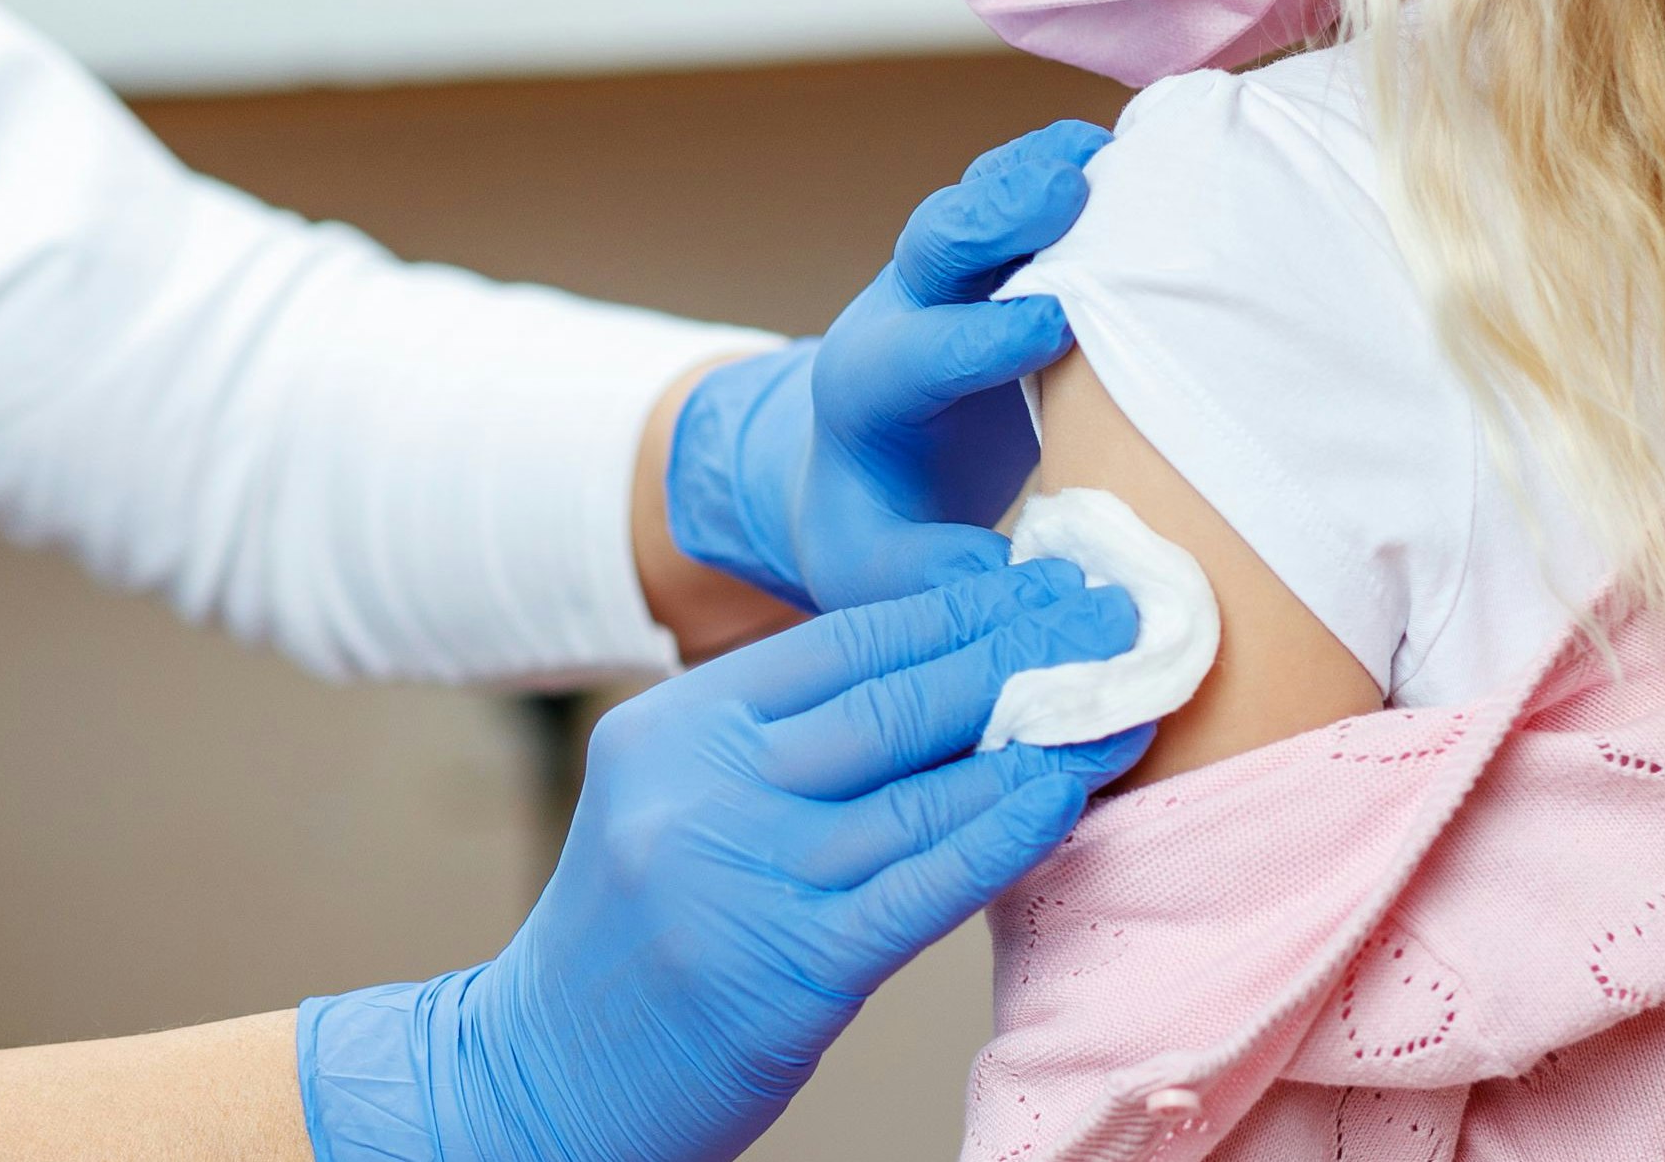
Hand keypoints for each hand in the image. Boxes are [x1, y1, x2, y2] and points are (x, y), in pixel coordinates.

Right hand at [300, 563, 1149, 1161]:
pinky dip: (1002, 834)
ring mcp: (740, 879)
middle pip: (888, 702)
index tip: (1046, 588)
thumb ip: (778, 740)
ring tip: (1119, 700)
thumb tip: (948, 673)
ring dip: (1037, 741)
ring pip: (918, 790)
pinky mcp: (787, 970)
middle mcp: (700, 790)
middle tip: (1111, 622)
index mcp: (673, 729)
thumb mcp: (675, 800)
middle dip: (1014, 656)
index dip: (957, 610)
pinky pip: (920, 886)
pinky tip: (1064, 795)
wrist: (546, 1075)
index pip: (840, 644)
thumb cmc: (639, 935)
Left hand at [667, 121, 1111, 611]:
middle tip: (1064, 187)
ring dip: (1036, 174)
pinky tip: (1132, 145)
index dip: (982, 338)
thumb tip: (1053, 596)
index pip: (921, 353)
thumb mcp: (883, 578)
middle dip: (992, 213)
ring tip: (1105, 149)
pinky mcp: (997, 255)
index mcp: (866, 392)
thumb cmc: (879, 532)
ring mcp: (950, 273)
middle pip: (934, 243)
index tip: (1050, 325)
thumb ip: (949, 582)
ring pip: (981, 201)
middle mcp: (901, 311)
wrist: (862, 476)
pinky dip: (1071, 166)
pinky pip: (1024, 193)